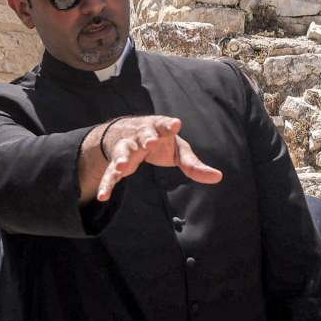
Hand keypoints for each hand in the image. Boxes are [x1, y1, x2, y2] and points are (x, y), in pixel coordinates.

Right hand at [95, 115, 222, 201]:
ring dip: (122, 158)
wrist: (126, 133)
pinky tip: (102, 196)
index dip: (169, 125)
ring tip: (122, 167)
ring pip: (123, 152)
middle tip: (151, 143)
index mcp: (158, 129)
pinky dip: (106, 184)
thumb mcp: (178, 150)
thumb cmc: (160, 141)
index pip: (165, 125)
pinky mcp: (115, 162)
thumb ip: (194, 165)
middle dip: (147, 139)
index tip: (176, 124)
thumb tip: (218, 177)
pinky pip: (110, 173)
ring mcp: (127, 148)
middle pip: (144, 136)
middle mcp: (141, 136)